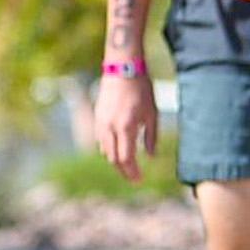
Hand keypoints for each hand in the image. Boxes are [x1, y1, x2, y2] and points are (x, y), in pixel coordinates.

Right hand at [94, 66, 157, 181]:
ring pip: (105, 151)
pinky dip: (109, 149)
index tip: (139, 181)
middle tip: (134, 178)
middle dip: (124, 171)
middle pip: (113, 159)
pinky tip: (119, 149)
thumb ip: (151, 137)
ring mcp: (100, 123)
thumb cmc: (141, 90)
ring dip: (116, 161)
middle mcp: (110, 128)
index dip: (132, 173)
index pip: (126, 159)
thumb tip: (151, 156)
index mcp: (125, 128)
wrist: (122, 68)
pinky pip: (101, 140)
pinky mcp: (97, 118)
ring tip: (128, 166)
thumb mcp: (152, 113)